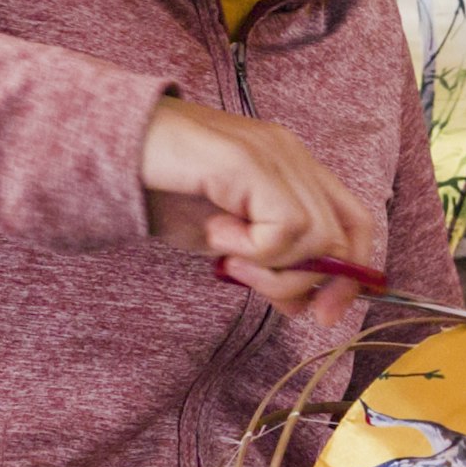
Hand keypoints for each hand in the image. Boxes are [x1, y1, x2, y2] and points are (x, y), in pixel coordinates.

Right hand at [140, 98, 384, 327]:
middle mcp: (292, 156)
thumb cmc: (163, 191)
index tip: (325, 314)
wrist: (110, 153)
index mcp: (292, 169)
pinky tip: (214, 231)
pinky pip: (283, 228)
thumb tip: (304, 305)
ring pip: (315, 239)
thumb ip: (269, 266)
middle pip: (340, 239)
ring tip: (223, 249)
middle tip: (245, 277)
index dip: (353, 273)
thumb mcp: (227, 242)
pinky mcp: (250, 163)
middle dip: (300, 281)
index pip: (355, 222)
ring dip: (268, 265)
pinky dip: (251, 249)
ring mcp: (274, 154)